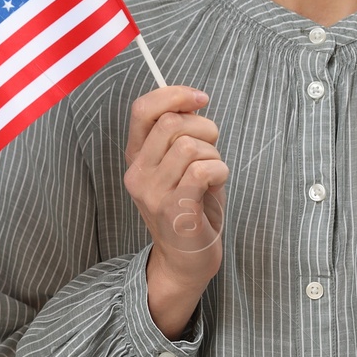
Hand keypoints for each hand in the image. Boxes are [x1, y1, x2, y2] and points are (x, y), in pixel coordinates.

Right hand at [123, 85, 226, 337]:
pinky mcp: (175, 210)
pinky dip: (220, 171)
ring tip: (212, 174)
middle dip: (205, 128)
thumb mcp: (178, 166)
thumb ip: (179, 134)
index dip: (173, 94)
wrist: (186, 261)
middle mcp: (138, 174)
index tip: (200, 99)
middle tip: (213, 149)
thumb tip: (192, 99)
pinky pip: (204, 170)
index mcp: (136, 158)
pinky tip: (217, 185)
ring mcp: (153, 193)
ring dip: (214, 155)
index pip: (142, 110)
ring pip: (190, 146)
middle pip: (172, 123)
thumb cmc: (190, 207)